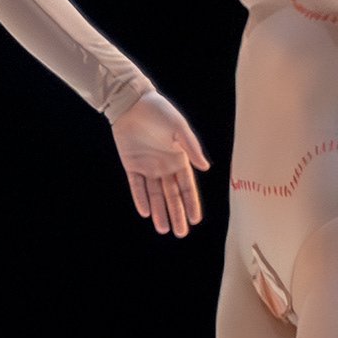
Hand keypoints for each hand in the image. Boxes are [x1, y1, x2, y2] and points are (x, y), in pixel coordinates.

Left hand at [112, 92, 210, 237]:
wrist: (133, 103)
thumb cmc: (160, 112)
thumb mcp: (179, 129)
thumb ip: (191, 148)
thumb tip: (205, 167)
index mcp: (179, 159)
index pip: (187, 187)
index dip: (191, 203)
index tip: (195, 220)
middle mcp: (165, 167)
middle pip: (172, 195)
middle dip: (176, 214)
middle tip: (181, 233)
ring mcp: (148, 167)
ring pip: (155, 195)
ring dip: (159, 212)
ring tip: (163, 230)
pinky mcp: (131, 165)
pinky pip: (136, 186)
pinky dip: (140, 199)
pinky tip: (146, 213)